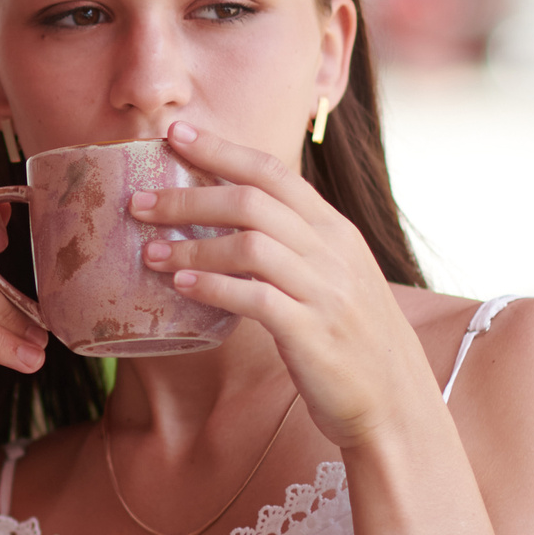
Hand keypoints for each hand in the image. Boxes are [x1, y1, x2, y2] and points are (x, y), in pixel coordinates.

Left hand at [130, 120, 433, 447]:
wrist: (394, 400)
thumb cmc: (349, 337)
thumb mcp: (331, 275)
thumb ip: (292, 243)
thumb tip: (231, 220)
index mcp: (335, 229)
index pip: (273, 171)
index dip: (220, 149)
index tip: (174, 134)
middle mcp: (333, 251)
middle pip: (252, 202)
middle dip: (188, 197)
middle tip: (139, 204)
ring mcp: (325, 290)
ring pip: (250, 246)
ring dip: (191, 245)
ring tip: (148, 252)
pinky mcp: (312, 332)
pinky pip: (255, 298)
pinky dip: (213, 287)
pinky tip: (180, 285)